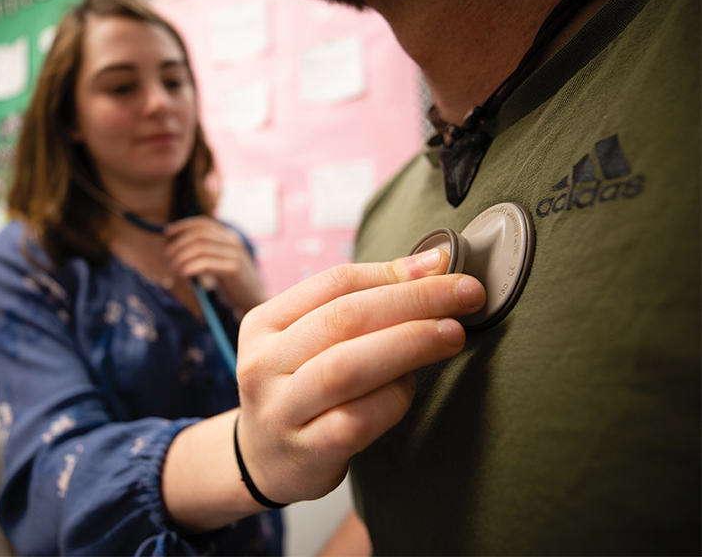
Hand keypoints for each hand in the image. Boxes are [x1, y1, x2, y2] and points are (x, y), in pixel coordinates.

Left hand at [164, 216, 267, 312]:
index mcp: (229, 237)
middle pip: (199, 235)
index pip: (203, 223)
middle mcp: (232, 242)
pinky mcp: (233, 269)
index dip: (183, 226)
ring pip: (200, 248)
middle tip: (168, 256)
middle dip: (179, 243)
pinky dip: (190, 267)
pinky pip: (205, 263)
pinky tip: (184, 273)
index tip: (167, 233)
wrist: (254, 300)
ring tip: (174, 267)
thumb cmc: (232, 283)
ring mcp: (234, 254)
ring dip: (182, 257)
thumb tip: (175, 246)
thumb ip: (205, 252)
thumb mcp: (219, 262)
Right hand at [235, 249, 485, 503]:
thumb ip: (359, 304)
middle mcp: (263, 363)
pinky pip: (357, 420)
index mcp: (264, 324)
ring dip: (409, 344)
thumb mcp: (309, 340)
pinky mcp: (305, 452)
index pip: (333, 283)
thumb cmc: (299, 389)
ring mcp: (280, 410)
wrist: (260, 460)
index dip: (394, 272)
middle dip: (412, 302)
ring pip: (346, 368)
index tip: (443, 266)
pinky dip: (393, 398)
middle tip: (465, 296)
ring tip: (451, 335)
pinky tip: (412, 387)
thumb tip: (431, 266)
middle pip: (342, 319)